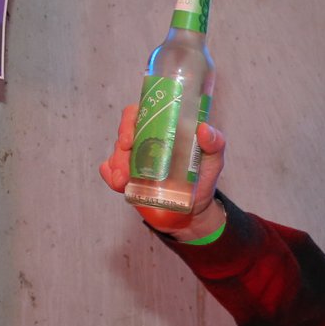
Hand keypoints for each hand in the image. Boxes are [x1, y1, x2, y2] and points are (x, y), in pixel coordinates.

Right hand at [99, 105, 227, 239]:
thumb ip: (215, 144)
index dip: (130, 121)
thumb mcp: (214, 161)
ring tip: (123, 182)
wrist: (193, 212)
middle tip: (125, 166)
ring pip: (115, 153)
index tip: (129, 139)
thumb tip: (204, 129)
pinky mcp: (127, 175)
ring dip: (116, 166)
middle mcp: (147, 140)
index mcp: (165, 129)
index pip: (142, 113)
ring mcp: (134, 158)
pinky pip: (108, 170)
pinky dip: (109, 175)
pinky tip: (118, 184)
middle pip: (124, 133)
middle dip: (120, 148)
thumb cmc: (203, 179)